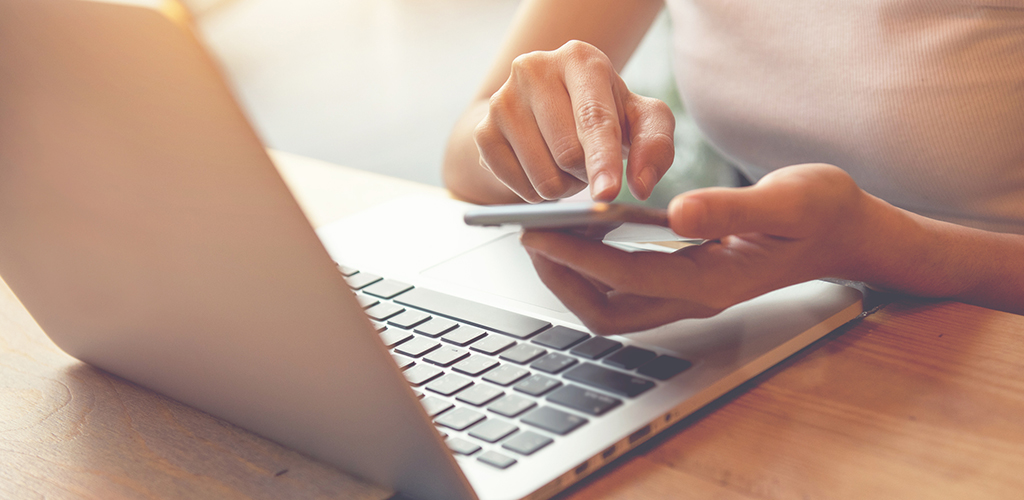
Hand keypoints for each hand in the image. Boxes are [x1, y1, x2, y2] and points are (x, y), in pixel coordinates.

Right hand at [473, 40, 675, 202]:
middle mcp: (533, 69)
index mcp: (579, 58)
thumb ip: (655, 146)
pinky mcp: (483, 130)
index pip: (593, 118)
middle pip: (567, 153)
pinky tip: (542, 169)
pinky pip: (516, 186)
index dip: (603, 160)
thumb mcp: (642, 119)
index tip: (607, 195)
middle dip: (587, 173)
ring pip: (541, 177)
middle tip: (590, 161)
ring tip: (566, 163)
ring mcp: (502, 99)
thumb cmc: (604, 113)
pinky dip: (537, 192)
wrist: (548, 110)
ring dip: (564, 186)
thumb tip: (641, 185)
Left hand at [520, 164, 891, 333]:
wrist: (849, 235)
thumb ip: (732, 208)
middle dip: (561, 279)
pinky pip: (626, 290)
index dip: (576, 256)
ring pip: (613, 308)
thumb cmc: (822, 214)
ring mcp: (689, 295)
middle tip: (530, 236)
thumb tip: (677, 211)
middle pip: (607, 312)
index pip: (626, 276)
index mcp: (713, 279)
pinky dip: (594, 268)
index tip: (538, 231)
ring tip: (547, 234)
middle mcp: (694, 297)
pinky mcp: (687, 283)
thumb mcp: (788, 201)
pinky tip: (586, 231)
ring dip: (573, 278)